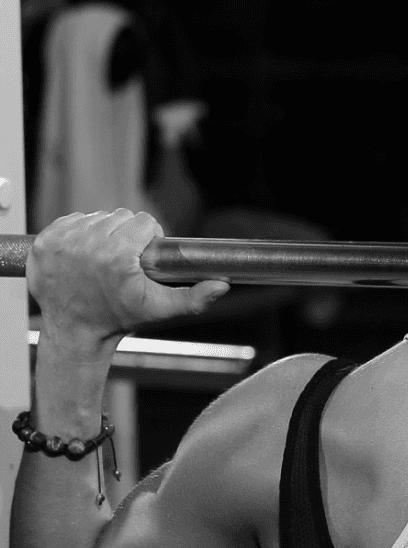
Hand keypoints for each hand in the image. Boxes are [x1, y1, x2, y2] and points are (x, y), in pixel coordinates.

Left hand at [28, 210, 227, 348]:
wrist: (77, 331)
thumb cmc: (119, 318)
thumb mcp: (159, 309)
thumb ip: (194, 298)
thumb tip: (222, 285)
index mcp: (116, 257)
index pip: (142, 221)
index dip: (149, 236)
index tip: (145, 253)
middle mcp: (87, 246)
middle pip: (119, 216)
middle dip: (127, 233)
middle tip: (126, 258)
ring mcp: (62, 242)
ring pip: (97, 217)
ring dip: (105, 232)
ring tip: (105, 257)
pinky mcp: (45, 242)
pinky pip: (73, 220)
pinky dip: (81, 232)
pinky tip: (85, 254)